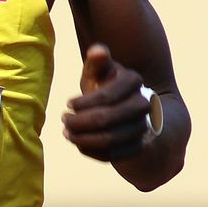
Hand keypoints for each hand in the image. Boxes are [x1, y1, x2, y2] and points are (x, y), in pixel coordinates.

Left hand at [62, 43, 157, 161]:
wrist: (127, 109)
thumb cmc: (106, 86)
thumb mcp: (99, 72)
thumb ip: (96, 62)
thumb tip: (97, 51)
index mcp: (134, 81)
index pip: (106, 96)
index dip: (83, 103)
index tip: (68, 104)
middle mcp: (144, 104)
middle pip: (106, 119)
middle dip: (79, 122)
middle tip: (64, 120)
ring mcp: (144, 127)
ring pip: (110, 140)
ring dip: (83, 139)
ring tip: (68, 134)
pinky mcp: (139, 146)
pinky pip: (115, 155)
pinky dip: (93, 152)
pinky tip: (79, 144)